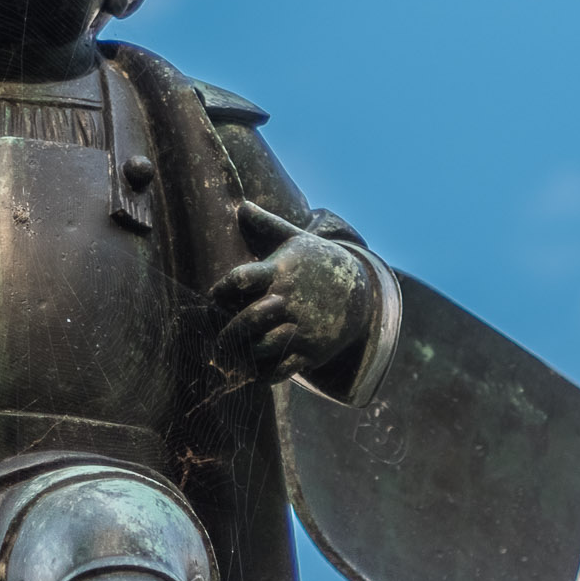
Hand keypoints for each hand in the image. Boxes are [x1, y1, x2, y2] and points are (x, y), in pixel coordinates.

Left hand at [211, 201, 373, 384]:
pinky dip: (265, 375)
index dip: (222, 291)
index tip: (216, 300)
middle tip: (219, 343)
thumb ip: (266, 225)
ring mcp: (303, 327)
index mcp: (279, 272)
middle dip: (229, 334)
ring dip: (244, 356)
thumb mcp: (296, 240)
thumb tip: (242, 205)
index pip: (240, 279)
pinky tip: (254, 372)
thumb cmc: (317, 263)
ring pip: (265, 347)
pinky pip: (284, 369)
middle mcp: (290, 300)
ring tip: (232, 360)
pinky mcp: (313, 350)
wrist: (362, 291)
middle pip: (250, 319)